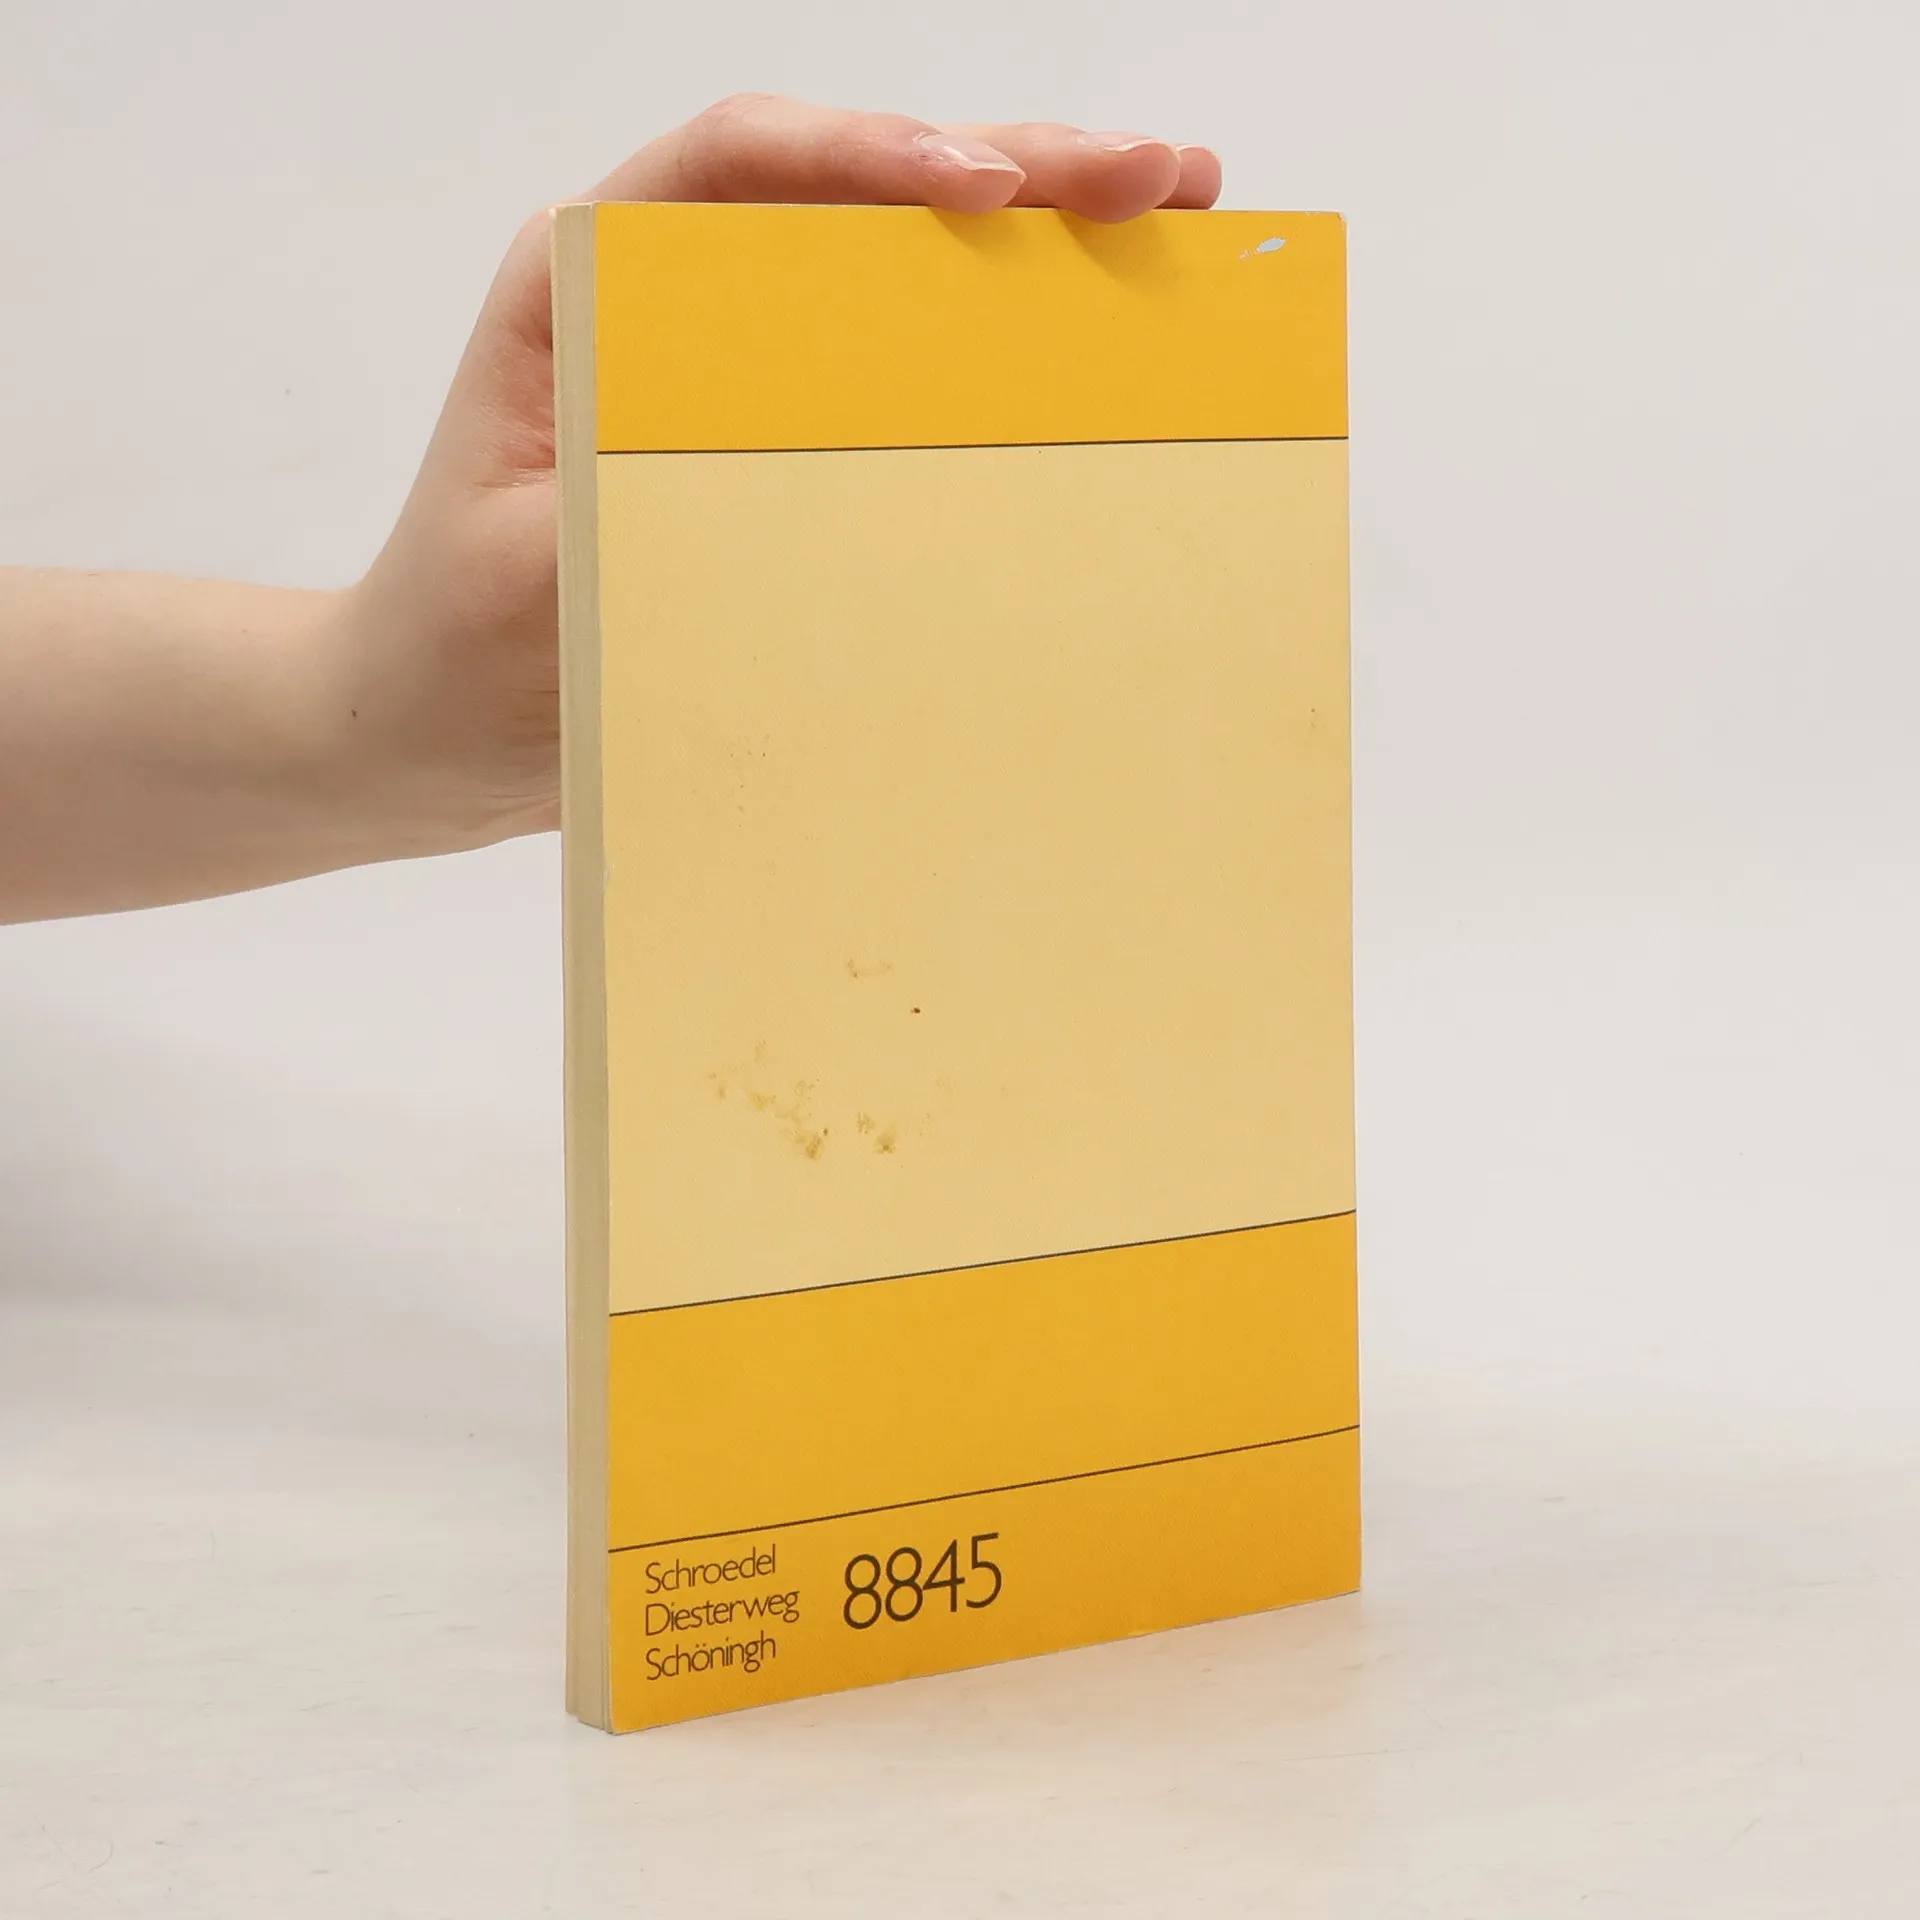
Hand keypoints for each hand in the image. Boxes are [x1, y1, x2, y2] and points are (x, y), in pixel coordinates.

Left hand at [344, 97, 1221, 850]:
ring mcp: (733, 370)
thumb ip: (625, 524)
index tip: (986, 190)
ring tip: (1169, 215)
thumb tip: (787, 507)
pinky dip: (997, 348)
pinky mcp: (779, 445)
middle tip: (1156, 176)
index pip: (738, 167)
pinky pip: (898, 375)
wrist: (432, 730)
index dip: (870, 154)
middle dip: (1011, 165)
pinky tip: (1090, 334)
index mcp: (587, 289)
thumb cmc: (457, 652)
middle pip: (847, 189)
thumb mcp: (527, 581)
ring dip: (1033, 235)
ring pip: (892, 265)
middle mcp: (666, 302)